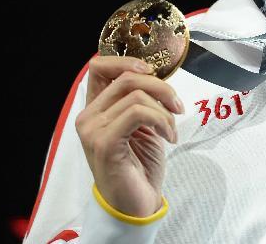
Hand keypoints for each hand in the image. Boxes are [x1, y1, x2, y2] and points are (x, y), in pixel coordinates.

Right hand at [75, 56, 184, 216]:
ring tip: (171, 130)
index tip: (152, 72)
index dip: (126, 61)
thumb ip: (141, 100)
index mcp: (95, 109)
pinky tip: (167, 137)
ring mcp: (93, 130)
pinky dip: (160, 121)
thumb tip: (156, 76)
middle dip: (161, 88)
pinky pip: (138, 113)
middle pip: (126, 78)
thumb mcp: (143, 124)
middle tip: (177, 106)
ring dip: (164, 111)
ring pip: (137, 96)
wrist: (136, 204)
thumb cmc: (139, 165)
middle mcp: (88, 117)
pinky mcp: (104, 143)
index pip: (99, 67)